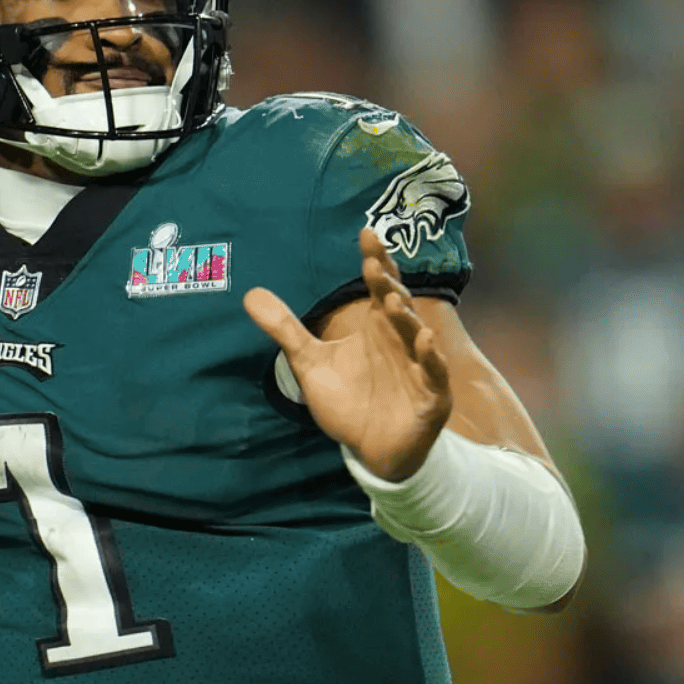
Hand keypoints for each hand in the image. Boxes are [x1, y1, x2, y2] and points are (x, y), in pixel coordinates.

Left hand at [243, 228, 452, 480]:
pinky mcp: (432, 396)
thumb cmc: (348, 402)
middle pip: (397, 304)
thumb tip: (249, 294)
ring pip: (415, 335)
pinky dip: (431, 358)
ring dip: (406, 318)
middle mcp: (401, 339)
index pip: (378, 285)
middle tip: (372, 264)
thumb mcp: (310, 362)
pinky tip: (426, 341)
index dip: (375, 260)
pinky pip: (434, 374)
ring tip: (390, 300)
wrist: (371, 450)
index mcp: (378, 326)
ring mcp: (419, 367)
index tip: (365, 233)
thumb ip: (284, 328)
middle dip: (387, 284)